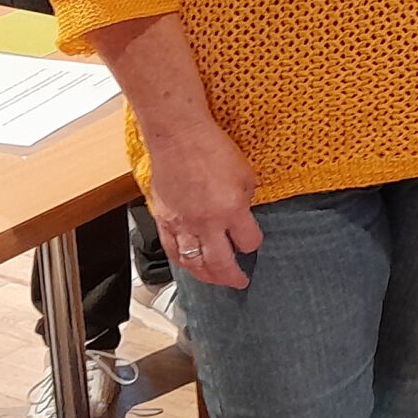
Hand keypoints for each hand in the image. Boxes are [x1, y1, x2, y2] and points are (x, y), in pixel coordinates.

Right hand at [143, 116, 261, 289]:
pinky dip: (182, 263)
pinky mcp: (164, 219)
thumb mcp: (245, 173)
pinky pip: (172, 251)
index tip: (253, 242)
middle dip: (232, 276)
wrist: (179, 135)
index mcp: (231, 209)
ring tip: (215, 279)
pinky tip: (189, 266)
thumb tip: (242, 215)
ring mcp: (182, 223)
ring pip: (193, 263)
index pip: (248, 241)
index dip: (253, 243)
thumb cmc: (212, 148)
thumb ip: (246, 199)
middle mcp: (206, 222)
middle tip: (239, 282)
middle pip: (220, 263)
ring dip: (206, 276)